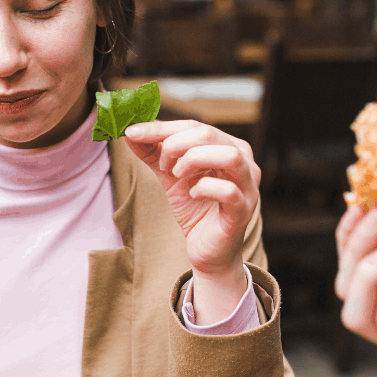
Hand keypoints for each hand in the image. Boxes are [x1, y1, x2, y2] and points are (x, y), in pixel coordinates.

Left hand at [125, 120, 259, 281]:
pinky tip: (192, 193)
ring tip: (177, 174)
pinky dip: (204, 187)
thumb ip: (153, 153)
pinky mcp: (243, 210)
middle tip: (162, 163)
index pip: (195, 126)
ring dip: (193, 160)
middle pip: (209, 134)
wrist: (208, 250)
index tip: (133, 132)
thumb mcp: (170, 175)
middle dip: (175, 144)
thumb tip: (129, 132)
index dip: (161, 128)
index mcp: (228, 146)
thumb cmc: (195, 208)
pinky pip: (228, 190)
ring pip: (229, 155)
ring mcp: (247, 185)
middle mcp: (244, 161)